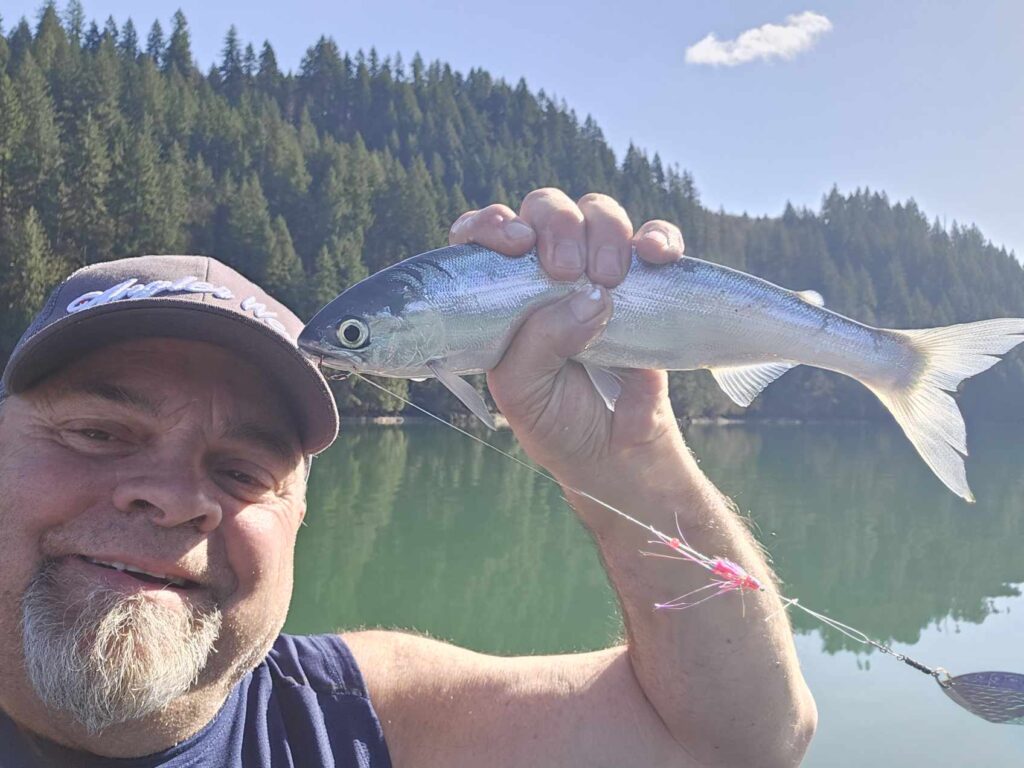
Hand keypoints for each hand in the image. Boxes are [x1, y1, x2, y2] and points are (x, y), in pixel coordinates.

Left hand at [448, 189, 686, 486]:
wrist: (619, 455)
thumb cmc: (557, 419)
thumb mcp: (524, 392)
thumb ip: (539, 343)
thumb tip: (589, 295)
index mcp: (503, 293)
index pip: (485, 236)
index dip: (493, 224)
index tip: (516, 242)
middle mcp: (547, 272)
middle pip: (546, 210)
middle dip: (556, 226)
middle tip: (566, 269)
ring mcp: (597, 272)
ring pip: (597, 213)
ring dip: (605, 231)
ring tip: (609, 280)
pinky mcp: (647, 283)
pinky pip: (656, 240)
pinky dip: (659, 238)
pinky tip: (657, 256)